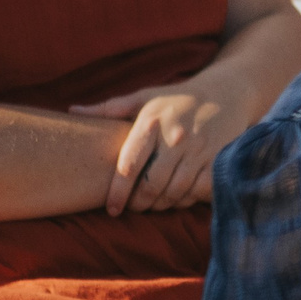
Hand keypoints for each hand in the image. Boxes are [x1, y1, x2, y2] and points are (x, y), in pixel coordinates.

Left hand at [73, 82, 233, 213]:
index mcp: (152, 123)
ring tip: (153, 205)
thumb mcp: (144, 97)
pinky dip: (186, 200)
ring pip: (175, 191)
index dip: (117, 192)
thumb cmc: (177, 98)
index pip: (129, 166)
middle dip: (139, 203)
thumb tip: (72, 111)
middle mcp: (177, 137)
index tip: (112, 208)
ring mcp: (200, 149)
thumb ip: (110, 108)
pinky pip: (199, 190)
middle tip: (133, 208)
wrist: (228, 90)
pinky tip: (178, 198)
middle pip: (151, 185)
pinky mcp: (219, 157)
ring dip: (161, 205)